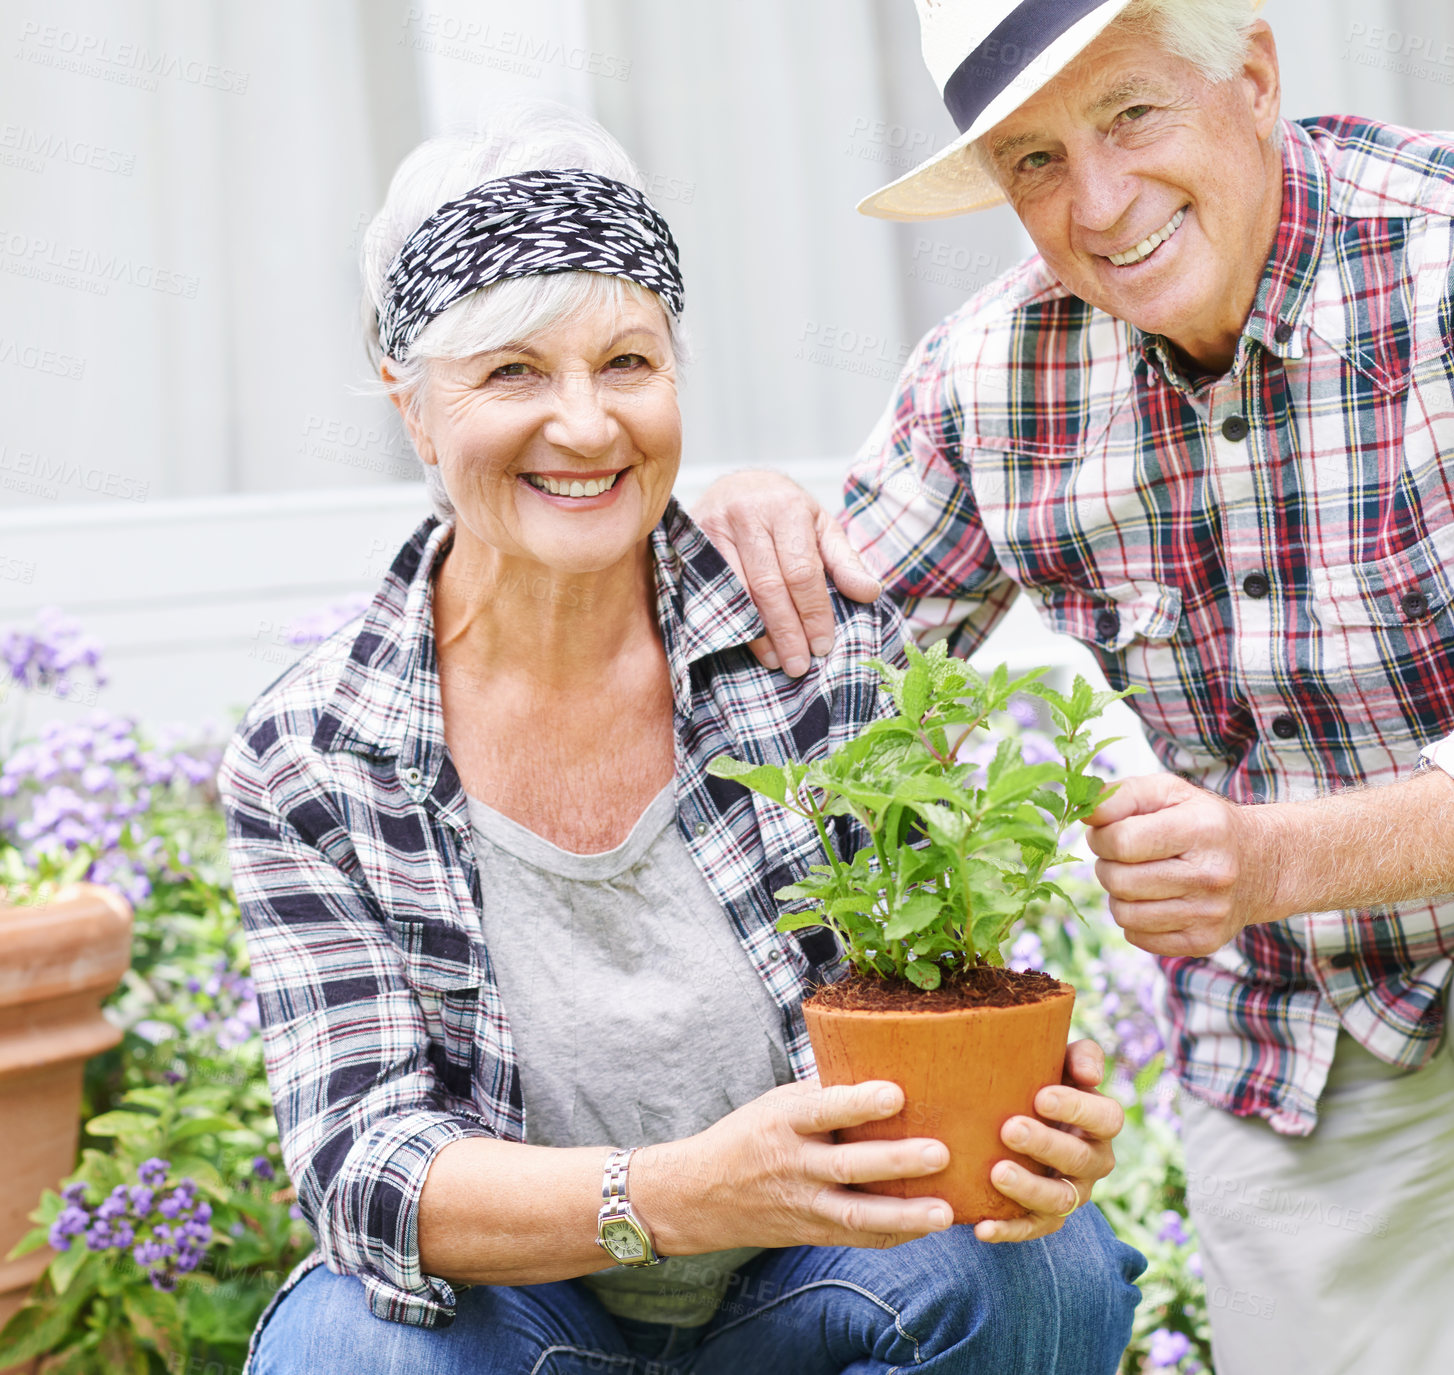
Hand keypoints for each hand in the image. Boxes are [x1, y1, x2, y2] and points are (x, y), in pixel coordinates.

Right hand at [631, 1079, 953, 1254]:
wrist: (700, 1194)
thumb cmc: (751, 1135)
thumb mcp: (777, 1104)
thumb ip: (824, 1095)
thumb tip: (885, 1069)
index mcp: (783, 1122)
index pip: (822, 1110)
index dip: (858, 1102)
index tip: (895, 1094)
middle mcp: (793, 1165)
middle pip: (847, 1166)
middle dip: (895, 1161)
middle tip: (940, 1152)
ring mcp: (803, 1204)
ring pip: (857, 1215)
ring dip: (904, 1215)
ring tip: (946, 1212)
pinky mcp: (812, 1233)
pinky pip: (858, 1238)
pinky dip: (895, 1234)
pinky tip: (929, 1227)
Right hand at [694, 470, 879, 676]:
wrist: (737, 485)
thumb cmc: (785, 512)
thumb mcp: (821, 527)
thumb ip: (845, 561)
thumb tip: (869, 593)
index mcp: (787, 508)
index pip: (802, 571)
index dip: (814, 612)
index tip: (823, 644)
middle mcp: (748, 514)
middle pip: (769, 585)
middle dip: (787, 630)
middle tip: (799, 664)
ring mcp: (715, 528)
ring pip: (738, 592)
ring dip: (758, 633)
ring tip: (777, 660)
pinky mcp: (693, 543)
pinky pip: (712, 591)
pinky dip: (731, 621)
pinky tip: (746, 642)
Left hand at [975, 1040, 1123, 1243]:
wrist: (1017, 1115)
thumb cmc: (1040, 1081)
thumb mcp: (1061, 1062)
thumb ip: (1081, 1056)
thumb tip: (1089, 1073)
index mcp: (1101, 1124)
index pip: (1106, 1118)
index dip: (1077, 1109)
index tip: (1041, 1096)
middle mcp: (1093, 1162)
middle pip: (1081, 1159)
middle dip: (1046, 1145)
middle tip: (1009, 1129)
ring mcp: (1071, 1193)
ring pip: (1060, 1200)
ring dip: (1029, 1188)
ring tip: (996, 1172)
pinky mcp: (1045, 1219)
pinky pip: (1031, 1229)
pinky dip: (1008, 1231)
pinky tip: (981, 1228)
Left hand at [1085, 773, 1284, 955]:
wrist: (1262, 864)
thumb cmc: (1201, 821)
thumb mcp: (1168, 791)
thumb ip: (1121, 794)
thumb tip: (1083, 812)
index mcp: (1202, 829)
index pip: (1122, 842)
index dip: (1101, 837)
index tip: (1107, 833)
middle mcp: (1211, 874)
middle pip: (1118, 880)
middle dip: (1107, 864)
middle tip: (1123, 856)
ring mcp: (1210, 913)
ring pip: (1123, 913)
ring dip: (1118, 893)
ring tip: (1138, 876)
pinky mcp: (1204, 941)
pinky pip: (1138, 937)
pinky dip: (1134, 919)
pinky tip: (1153, 899)